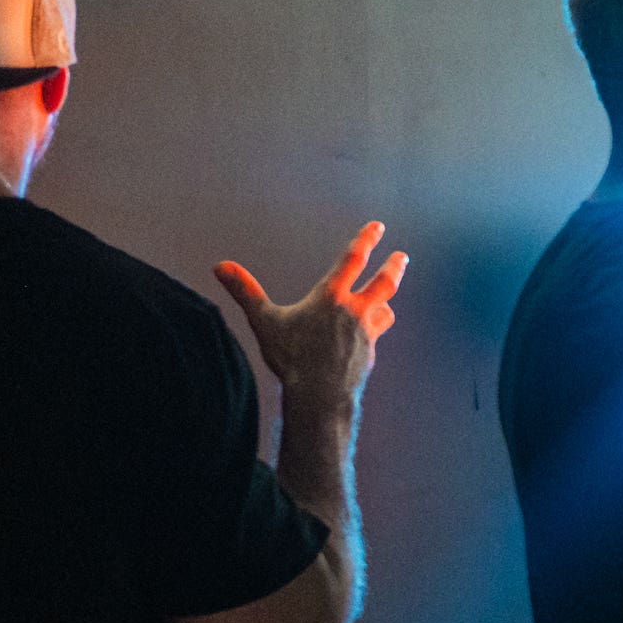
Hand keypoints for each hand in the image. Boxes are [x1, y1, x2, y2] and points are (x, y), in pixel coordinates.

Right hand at [213, 222, 408, 404]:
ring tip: (385, 301)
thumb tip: (220, 266)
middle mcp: (355, 311)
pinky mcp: (369, 354)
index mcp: (331, 297)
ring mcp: (366, 333)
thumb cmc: (292, 357)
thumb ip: (245, 291)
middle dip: (393, 267)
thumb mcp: (264, 321)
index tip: (378, 227)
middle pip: (383, 283)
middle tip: (402, 257)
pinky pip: (375, 337)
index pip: (353, 260)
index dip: (366, 240)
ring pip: (385, 311)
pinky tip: (365, 339)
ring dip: (385, 303)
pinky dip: (372, 331)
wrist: (321, 395)